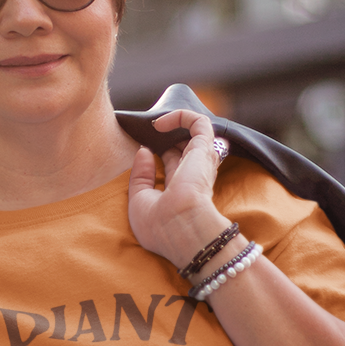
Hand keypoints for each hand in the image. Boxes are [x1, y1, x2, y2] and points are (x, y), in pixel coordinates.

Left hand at [128, 111, 227, 270]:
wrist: (181, 230)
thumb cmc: (161, 226)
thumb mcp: (140, 201)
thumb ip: (140, 176)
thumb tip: (144, 151)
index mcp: (181, 191)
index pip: (173, 166)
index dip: (157, 155)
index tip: (142, 149)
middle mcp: (194, 176)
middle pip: (183, 148)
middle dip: (167, 137)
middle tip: (148, 131)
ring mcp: (200, 162)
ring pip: (194, 133)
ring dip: (175, 123)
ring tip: (155, 123)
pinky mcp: (204, 149)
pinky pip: (198, 122)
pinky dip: (180, 115)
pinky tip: (159, 123)